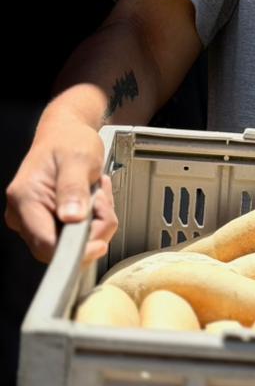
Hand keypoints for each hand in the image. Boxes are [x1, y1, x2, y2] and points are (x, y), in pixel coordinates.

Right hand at [6, 115, 117, 263]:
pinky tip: (91, 200)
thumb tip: (71, 218)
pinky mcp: (47, 222)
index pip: (45, 246)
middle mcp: (22, 214)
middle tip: (100, 200)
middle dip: (90, 230)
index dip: (76, 251)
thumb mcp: (78, 159)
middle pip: (61, 248)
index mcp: (24, 199)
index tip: (100, 242)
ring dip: (94, 221)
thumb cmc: (69, 141)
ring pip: (71, 243)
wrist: (66, 133)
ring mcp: (34, 220)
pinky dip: (91, 220)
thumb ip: (74, 188)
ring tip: (95, 193)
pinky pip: (74, 235)